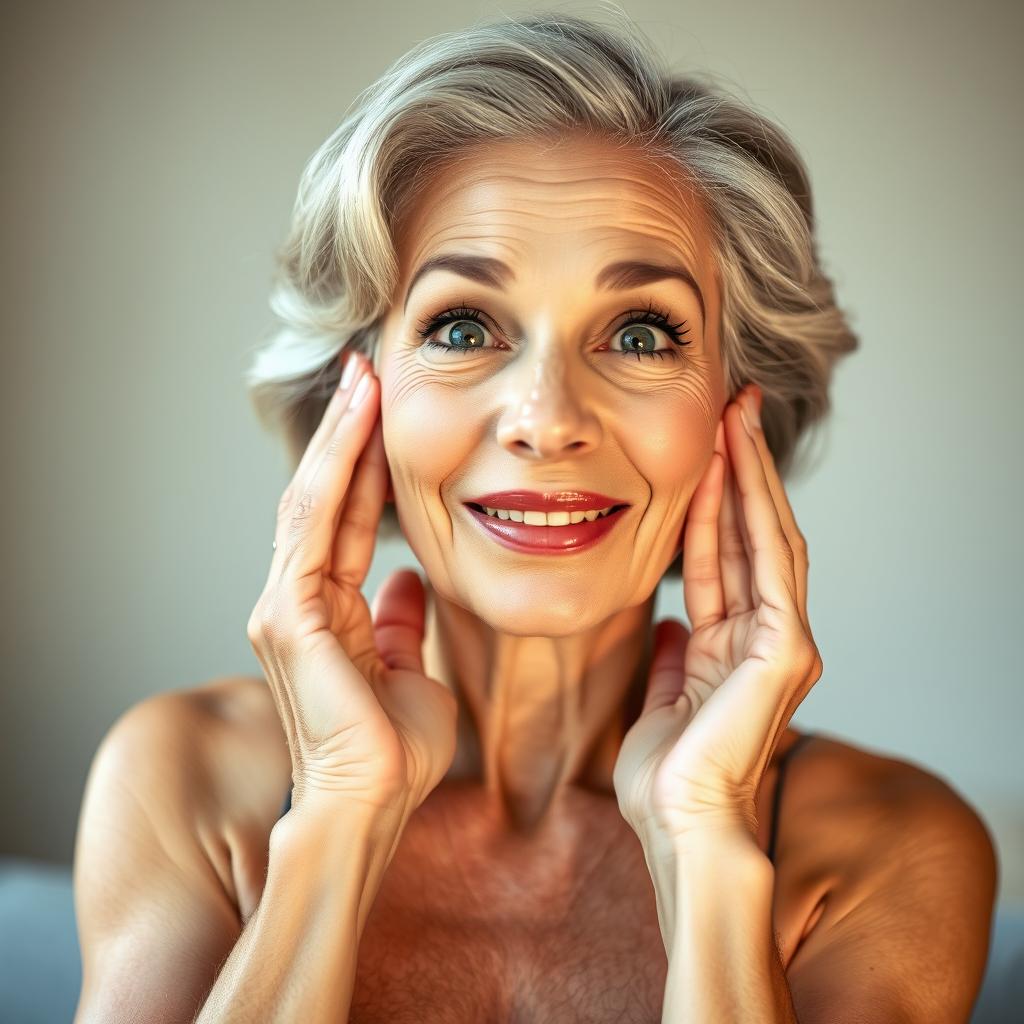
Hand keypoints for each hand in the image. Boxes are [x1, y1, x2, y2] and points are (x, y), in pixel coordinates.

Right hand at [247, 350, 457, 827]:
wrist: (374, 804)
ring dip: (341, 438)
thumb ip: (401, 626)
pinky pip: (314, 526)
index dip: (364, 468)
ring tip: (364, 379)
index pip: (345, 523)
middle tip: (368, 372)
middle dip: (347, 435)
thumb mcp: (410, 671)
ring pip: (313, 501)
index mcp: (326, 615)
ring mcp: (285, 606)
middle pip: (322, 500)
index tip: (384, 415)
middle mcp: (296, 602)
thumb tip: (407, 588)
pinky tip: (359, 427)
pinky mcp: (288, 615)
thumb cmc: (392, 751)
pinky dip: (337, 472)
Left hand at [613, 384, 822, 848]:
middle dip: (739, 469)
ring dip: (751, 473)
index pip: (725, 556)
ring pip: (767, 536)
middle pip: (753, 534)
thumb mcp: (660, 701)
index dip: (713, 501)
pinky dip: (756, 509)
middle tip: (730, 406)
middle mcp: (765, 636)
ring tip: (735, 416)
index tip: (701, 448)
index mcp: (732, 647)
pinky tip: (739, 464)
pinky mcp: (787, 649)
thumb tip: (668, 630)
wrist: (678, 824)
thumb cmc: (665, 778)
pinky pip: (771, 563)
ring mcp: (783, 640)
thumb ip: (671, 661)